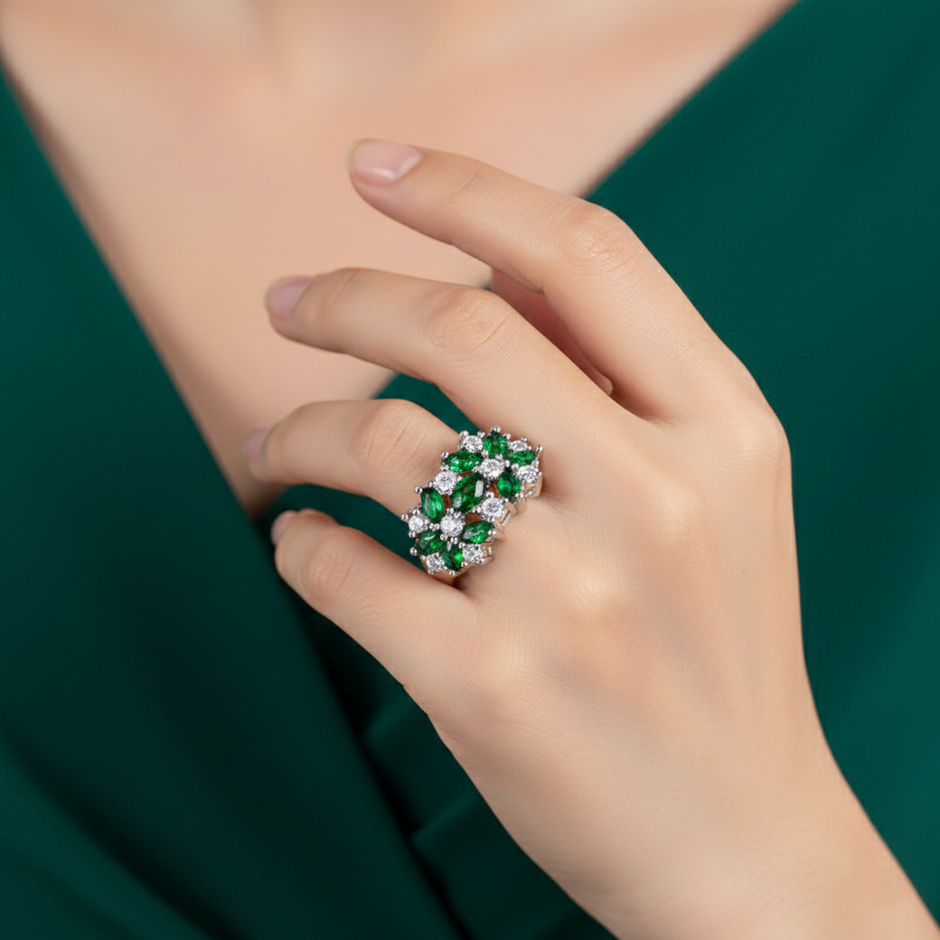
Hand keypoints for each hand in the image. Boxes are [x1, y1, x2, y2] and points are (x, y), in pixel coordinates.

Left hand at [248, 141, 938, 938]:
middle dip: (348, 295)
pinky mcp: (491, 685)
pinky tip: (302, 544)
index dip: (468, 190)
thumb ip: (619, 377)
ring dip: (299, 430)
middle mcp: (657, 496)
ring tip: (270, 448)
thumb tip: (480, 275)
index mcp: (723, 428)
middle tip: (284, 301)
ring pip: (383, 445)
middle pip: (461, 328)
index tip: (375, 170)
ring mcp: (575, 595)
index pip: (586, 254)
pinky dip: (298, 545)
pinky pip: (345, 571)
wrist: (745, 840)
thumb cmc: (717, 649)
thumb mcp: (716, 492)